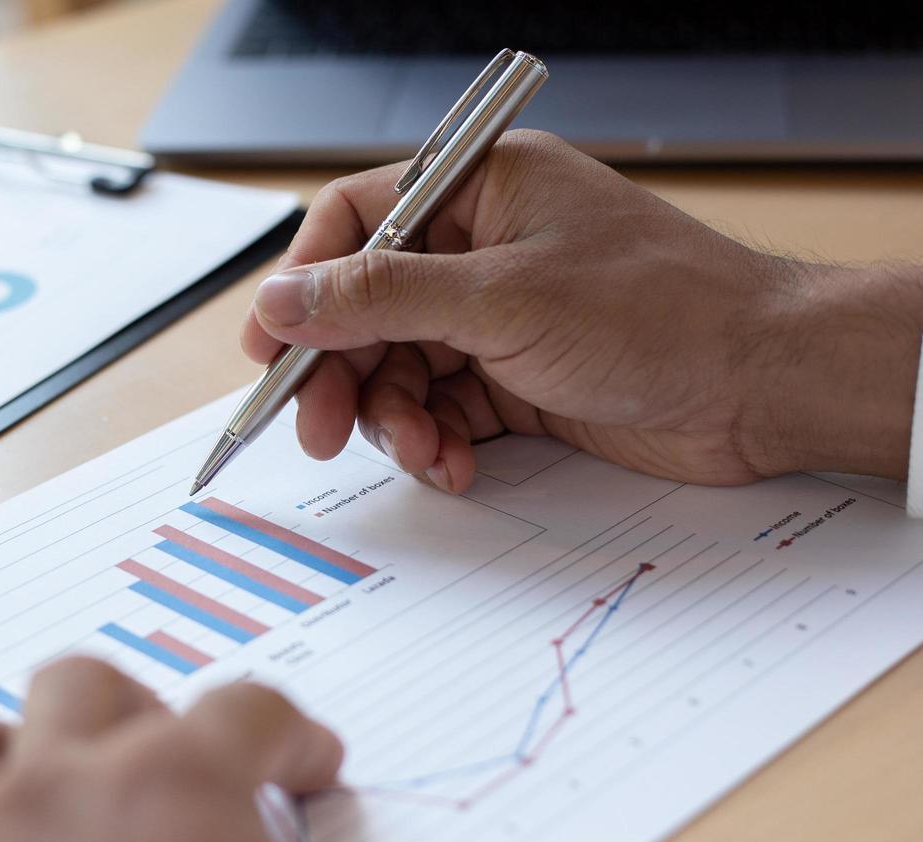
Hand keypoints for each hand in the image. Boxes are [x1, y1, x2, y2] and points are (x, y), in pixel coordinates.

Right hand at [242, 131, 920, 489]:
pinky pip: (440, 411)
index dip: (302, 282)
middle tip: (320, 429)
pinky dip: (435, 442)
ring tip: (419, 451)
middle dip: (342, 373)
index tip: (268, 345)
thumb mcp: (501, 297)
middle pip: (366, 309)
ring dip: (394, 418)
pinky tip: (453, 464)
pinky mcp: (516, 380)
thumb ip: (380, 298)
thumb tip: (284, 300)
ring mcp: (497, 318)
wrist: (761, 387)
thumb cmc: (663, 312)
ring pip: (399, 369)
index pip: (355, 220)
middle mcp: (481, 249)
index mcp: (479, 190)